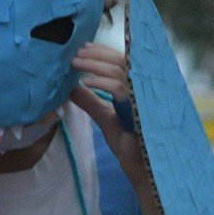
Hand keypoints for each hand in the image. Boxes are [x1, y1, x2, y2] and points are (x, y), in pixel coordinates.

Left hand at [70, 44, 147, 191]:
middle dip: (97, 54)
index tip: (83, 48)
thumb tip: (70, 87)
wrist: (139, 166)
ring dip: (95, 64)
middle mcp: (142, 88)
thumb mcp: (103, 116)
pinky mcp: (140, 108)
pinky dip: (102, 83)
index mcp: (135, 88)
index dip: (102, 53)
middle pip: (121, 60)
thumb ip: (89, 101)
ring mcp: (143, 97)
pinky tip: (86, 82)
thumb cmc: (127, 142)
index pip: (121, 61)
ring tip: (75, 63)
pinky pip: (120, 89)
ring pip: (119, 70)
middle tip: (77, 52)